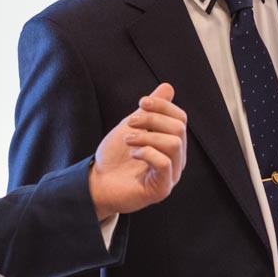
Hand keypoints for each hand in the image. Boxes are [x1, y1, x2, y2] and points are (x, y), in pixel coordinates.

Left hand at [89, 83, 186, 219]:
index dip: (163, 105)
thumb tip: (168, 87)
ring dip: (147, 136)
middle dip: (152, 119)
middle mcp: (177, 159)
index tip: (141, 102)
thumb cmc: (115, 156)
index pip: (180, 118)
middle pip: (178, 128)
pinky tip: (132, 154)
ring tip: (128, 139)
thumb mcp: (132, 126)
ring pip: (174, 144)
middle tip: (130, 123)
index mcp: (172, 142)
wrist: (97, 182)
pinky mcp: (161, 189)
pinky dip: (147, 152)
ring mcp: (171, 175)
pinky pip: (164, 163)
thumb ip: (150, 109)